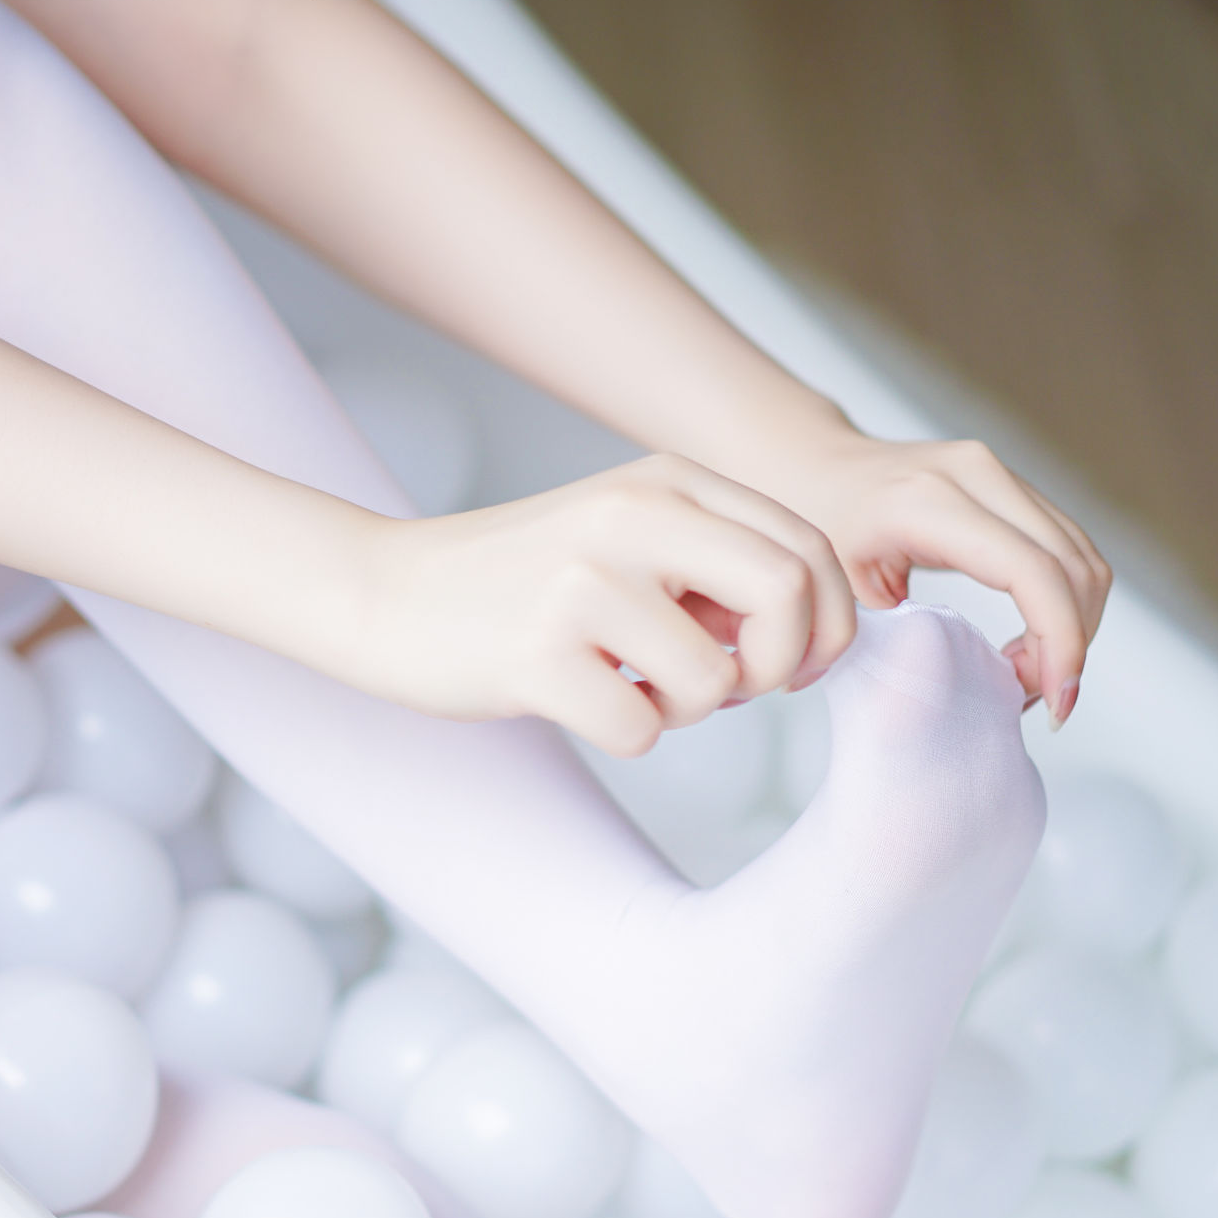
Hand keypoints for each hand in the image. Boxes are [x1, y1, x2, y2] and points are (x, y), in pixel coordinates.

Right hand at [337, 454, 856, 756]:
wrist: (387, 593)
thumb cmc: (526, 584)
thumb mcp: (630, 537)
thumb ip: (720, 563)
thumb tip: (814, 632)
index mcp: (667, 480)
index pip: (808, 547)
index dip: (829, 623)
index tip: (795, 665)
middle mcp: (630, 516)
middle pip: (789, 594)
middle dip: (784, 665)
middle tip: (742, 690)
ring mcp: (581, 582)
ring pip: (717, 682)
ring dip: (690, 711)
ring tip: (635, 688)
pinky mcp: (536, 652)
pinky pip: (641, 730)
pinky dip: (627, 736)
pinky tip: (582, 702)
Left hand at [740, 430, 1112, 725]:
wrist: (815, 469)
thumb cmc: (817, 532)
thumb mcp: (842, 596)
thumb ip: (900, 642)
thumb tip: (965, 697)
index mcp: (929, 503)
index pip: (1032, 572)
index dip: (1059, 643)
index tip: (1054, 703)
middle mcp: (978, 475)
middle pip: (1075, 567)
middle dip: (1070, 644)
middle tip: (1034, 696)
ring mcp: (1002, 474)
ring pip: (1083, 560)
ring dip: (1072, 627)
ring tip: (1026, 675)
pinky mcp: (1015, 486)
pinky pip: (1068, 550)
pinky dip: (1064, 604)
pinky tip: (1028, 644)